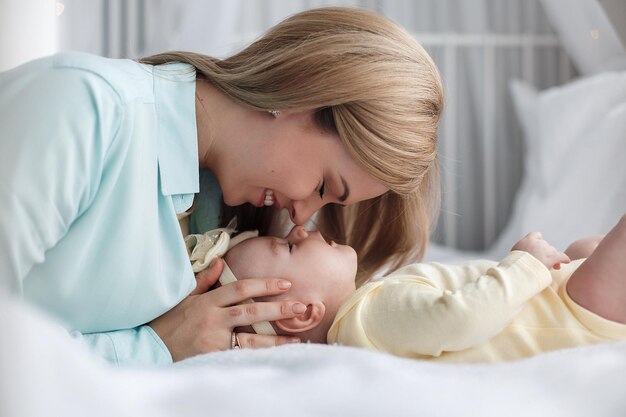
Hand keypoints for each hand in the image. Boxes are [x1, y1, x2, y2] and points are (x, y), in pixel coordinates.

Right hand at [149, 258, 302, 361]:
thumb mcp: (185, 298)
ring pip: (249, 339)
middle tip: (299, 305)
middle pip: (250, 312)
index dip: (263, 285)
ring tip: (295, 338)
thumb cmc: (168, 322)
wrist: (148, 348)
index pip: (240, 289)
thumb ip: (205, 281)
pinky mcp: (212, 358)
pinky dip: (258, 356)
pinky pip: (240, 356)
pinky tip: (275, 355)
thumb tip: (221, 262)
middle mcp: (212, 319)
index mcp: (207, 302)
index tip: (285, 283)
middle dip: (277, 309)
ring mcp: (213, 340)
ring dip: (274, 339)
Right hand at [512, 232, 570, 269]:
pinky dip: (564, 259)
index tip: (536, 248)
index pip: (536, 235)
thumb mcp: (513, 254)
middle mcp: (538, 242)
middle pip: (545, 245)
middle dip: (545, 252)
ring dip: (551, 258)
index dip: (537, 241)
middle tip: (542, 262)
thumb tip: (519, 257)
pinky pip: (562, 256)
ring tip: (550, 267)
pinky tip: (566, 261)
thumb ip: (520, 252)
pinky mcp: (553, 257)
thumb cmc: (514, 264)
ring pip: (552, 252)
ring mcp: (546, 249)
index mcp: (527, 240)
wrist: (520, 268)